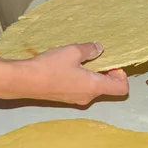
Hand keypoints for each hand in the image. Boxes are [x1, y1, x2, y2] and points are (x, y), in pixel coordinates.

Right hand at [4, 43, 128, 104]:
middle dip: (106, 72)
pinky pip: (81, 89)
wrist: (25, 81)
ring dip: (92, 74)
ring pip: (93, 88)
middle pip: (107, 87)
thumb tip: (99, 48)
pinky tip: (68, 67)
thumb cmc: (51, 67)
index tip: (111, 64)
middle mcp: (88, 97)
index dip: (121, 75)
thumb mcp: (73, 52)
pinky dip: (81, 79)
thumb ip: (89, 50)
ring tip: (79, 60)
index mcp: (94, 87)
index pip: (121, 88)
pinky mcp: (66, 98)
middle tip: (95, 57)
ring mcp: (76, 100)